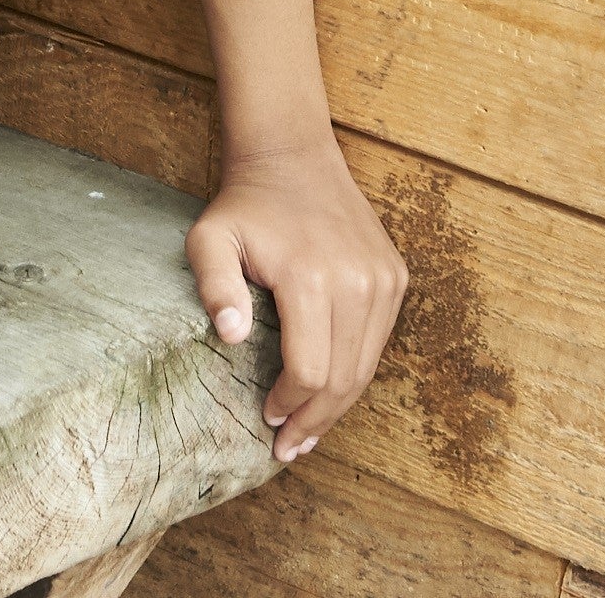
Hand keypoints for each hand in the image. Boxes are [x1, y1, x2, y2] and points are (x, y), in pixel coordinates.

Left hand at [186, 136, 407, 463]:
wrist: (291, 155)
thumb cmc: (245, 204)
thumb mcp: (209, 237)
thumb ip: (214, 286)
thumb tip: (233, 337)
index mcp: (312, 277)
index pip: (310, 369)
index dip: (289, 403)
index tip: (267, 420)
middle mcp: (358, 282)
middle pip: (345, 378)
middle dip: (316, 420)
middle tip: (291, 448)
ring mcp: (383, 279)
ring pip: (366, 366)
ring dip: (339, 405)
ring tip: (310, 431)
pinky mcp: (395, 276)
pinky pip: (378, 340)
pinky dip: (356, 370)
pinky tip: (332, 388)